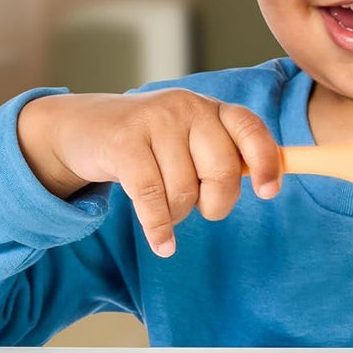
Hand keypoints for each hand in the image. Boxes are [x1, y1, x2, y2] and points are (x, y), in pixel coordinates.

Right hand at [17, 90, 283, 256]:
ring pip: (184, 190)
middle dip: (216, 202)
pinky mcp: (123, 144)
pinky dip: (159, 228)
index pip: (250, 129)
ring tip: (164, 205)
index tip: (269, 192)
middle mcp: (187, 109)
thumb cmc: (149, 143)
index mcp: (211, 108)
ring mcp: (154, 122)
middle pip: (223, 170)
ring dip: (176, 213)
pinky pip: (152, 198)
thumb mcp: (189, 139)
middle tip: (201, 207)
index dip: (265, 162)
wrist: (81, 128)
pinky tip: (163, 244)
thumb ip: (226, 155)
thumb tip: (270, 182)